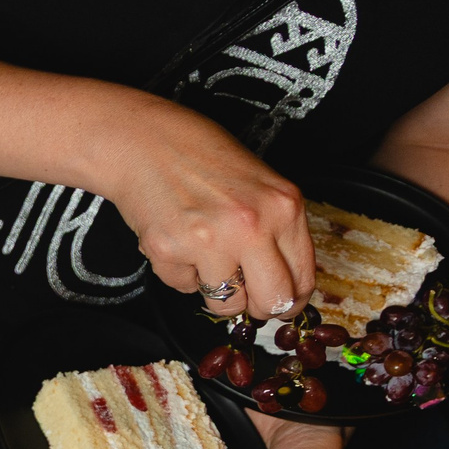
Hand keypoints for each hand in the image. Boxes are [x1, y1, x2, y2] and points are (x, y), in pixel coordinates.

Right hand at [104, 101, 314, 322]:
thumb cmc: (200, 158)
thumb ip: (277, 231)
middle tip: (246, 295)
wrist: (144, 142)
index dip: (292, 299)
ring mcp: (209, 241)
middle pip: (273, 302)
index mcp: (284, 207)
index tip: (282, 303)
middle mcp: (252, 226)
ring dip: (215, 288)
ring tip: (203, 255)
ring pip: (227, 305)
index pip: (303, 278)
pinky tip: (178, 241)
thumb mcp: (261, 187)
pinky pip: (184, 287)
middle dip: (260, 307)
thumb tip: (284, 284)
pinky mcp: (169, 252)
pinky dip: (180, 272)